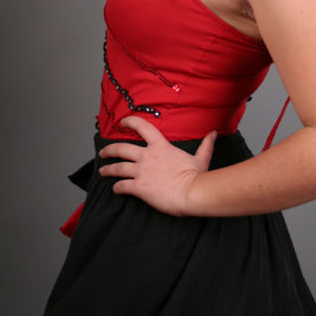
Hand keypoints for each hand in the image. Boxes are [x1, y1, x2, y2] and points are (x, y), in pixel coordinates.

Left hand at [98, 116, 216, 215]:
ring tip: (103, 171)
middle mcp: (148, 156)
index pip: (143, 128)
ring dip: (108, 169)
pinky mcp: (139, 187)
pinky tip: (115, 190)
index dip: (131, 122)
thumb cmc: (197, 177)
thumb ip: (205, 145)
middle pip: (121, 148)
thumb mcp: (201, 158)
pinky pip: (122, 186)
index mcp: (161, 147)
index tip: (123, 121)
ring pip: (117, 167)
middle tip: (103, 152)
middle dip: (109, 150)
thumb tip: (213, 133)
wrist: (192, 193)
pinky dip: (117, 188)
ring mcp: (142, 172)